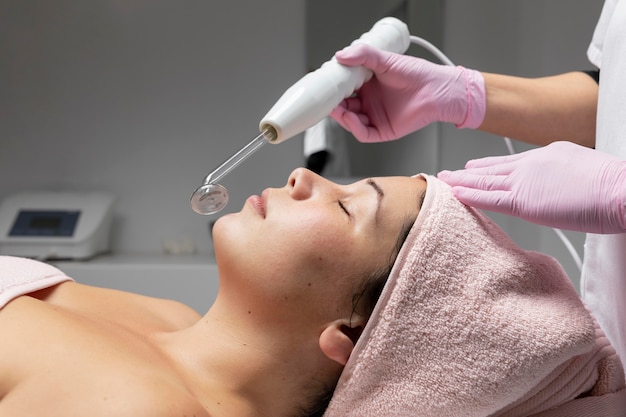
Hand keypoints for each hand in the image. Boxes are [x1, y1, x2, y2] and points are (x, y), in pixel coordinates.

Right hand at [329, 44, 485, 142]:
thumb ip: (363, 56)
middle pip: (344, 106)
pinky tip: (350, 117)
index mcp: (368, 85)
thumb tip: (341, 55)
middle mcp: (370, 102)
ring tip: (335, 108)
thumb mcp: (385, 60)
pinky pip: (363, 133)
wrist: (437, 90)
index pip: (344, 89)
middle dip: (333, 104)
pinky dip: (354, 127)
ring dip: (341, 115)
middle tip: (325, 99)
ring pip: (351, 121)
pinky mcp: (383, 131)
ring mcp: (376, 117)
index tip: (324, 84)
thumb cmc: (418, 74)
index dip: (333, 88)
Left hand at [438, 141, 625, 233]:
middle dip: (470, 171)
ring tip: (444, 180)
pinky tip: (455, 194)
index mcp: (549, 154)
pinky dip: (469, 195)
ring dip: (462, 181)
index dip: (491, 165)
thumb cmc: (615, 185)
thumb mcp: (586, 171)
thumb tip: (564, 188)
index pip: (513, 162)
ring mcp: (526, 180)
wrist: (622, 189)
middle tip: (451, 172)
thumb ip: (566, 177)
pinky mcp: (524, 201)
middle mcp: (533, 163)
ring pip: (485, 181)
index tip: (476, 166)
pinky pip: (489, 199)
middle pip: (494, 168)